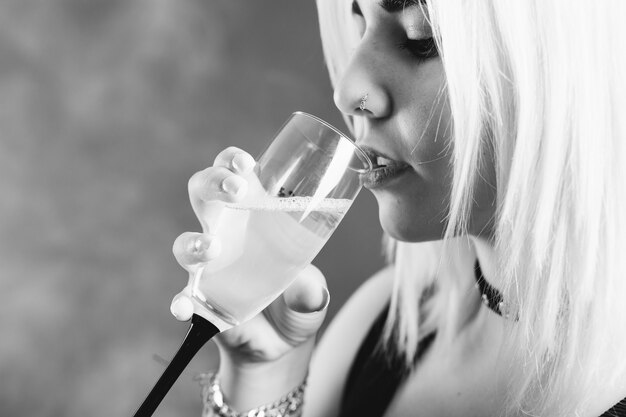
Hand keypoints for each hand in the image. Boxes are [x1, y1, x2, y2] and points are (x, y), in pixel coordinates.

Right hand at [170, 147, 329, 361]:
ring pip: (185, 242)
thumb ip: (312, 291)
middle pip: (203, 193)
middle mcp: (225, 233)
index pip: (234, 175)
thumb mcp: (313, 294)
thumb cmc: (296, 302)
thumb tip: (307, 290)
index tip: (246, 162)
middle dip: (213, 182)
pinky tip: (185, 308)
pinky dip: (181, 302)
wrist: (282, 345)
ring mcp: (209, 267)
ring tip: (213, 247)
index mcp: (252, 216)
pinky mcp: (201, 301)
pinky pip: (183, 298)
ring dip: (194, 241)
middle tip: (236, 190)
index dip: (232, 161)